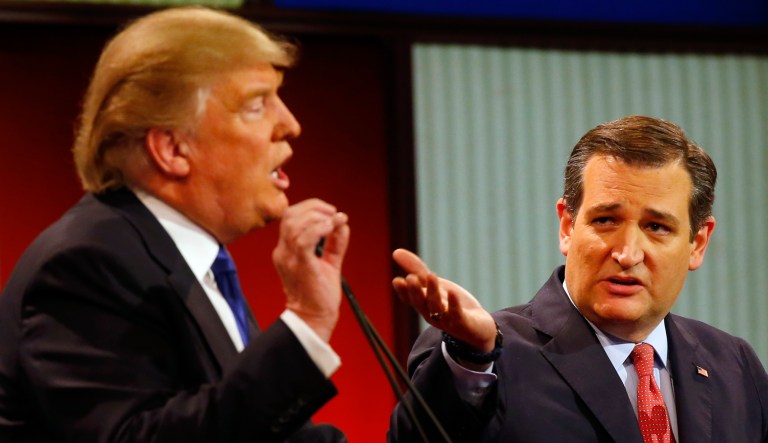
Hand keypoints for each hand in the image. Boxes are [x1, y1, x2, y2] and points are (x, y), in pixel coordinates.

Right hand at [273, 198, 349, 341]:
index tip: (331, 212)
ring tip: (334, 221)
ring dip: (318, 216)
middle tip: (333, 214)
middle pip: (289, 214)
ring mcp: (289, 258)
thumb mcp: (328, 261)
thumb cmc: (319, 294)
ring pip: (295, 224)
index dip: (310, 207)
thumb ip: (334, 242)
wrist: (314, 319)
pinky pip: (304, 240)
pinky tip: (331, 228)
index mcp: (286, 249)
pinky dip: (319, 229)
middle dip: (314, 206)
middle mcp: (283, 251)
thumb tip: (342, 222)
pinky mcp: (301, 265)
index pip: (289, 216)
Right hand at [392, 248, 495, 352]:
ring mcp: (447, 320)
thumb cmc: (451, 304)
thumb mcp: (434, 285)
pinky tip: (453, 292)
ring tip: (432, 275)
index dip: (403, 291)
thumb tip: (396, 252)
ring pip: (437, 308)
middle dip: (415, 291)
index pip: (410, 298)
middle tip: (410, 278)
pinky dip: (454, 304)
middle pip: (421, 303)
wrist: (478, 329)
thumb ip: (416, 269)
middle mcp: (432, 314)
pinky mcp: (463, 324)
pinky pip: (457, 315)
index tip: (397, 280)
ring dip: (433, 293)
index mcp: (423, 304)